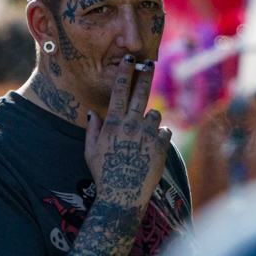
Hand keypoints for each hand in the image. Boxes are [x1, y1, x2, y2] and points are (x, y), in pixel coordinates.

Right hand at [85, 56, 171, 208]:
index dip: (125, 72)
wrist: (123, 196)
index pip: (120, 90)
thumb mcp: (90, 151)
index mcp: (113, 123)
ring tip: (143, 136)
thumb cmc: (103, 174)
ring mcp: (147, 134)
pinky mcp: (161, 146)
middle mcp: (131, 124)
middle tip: (150, 63)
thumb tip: (93, 113)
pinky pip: (164, 131)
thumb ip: (93, 130)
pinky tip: (151, 149)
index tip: (130, 58)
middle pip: (141, 92)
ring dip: (150, 119)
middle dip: (146, 74)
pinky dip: (159, 137)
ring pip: (154, 114)